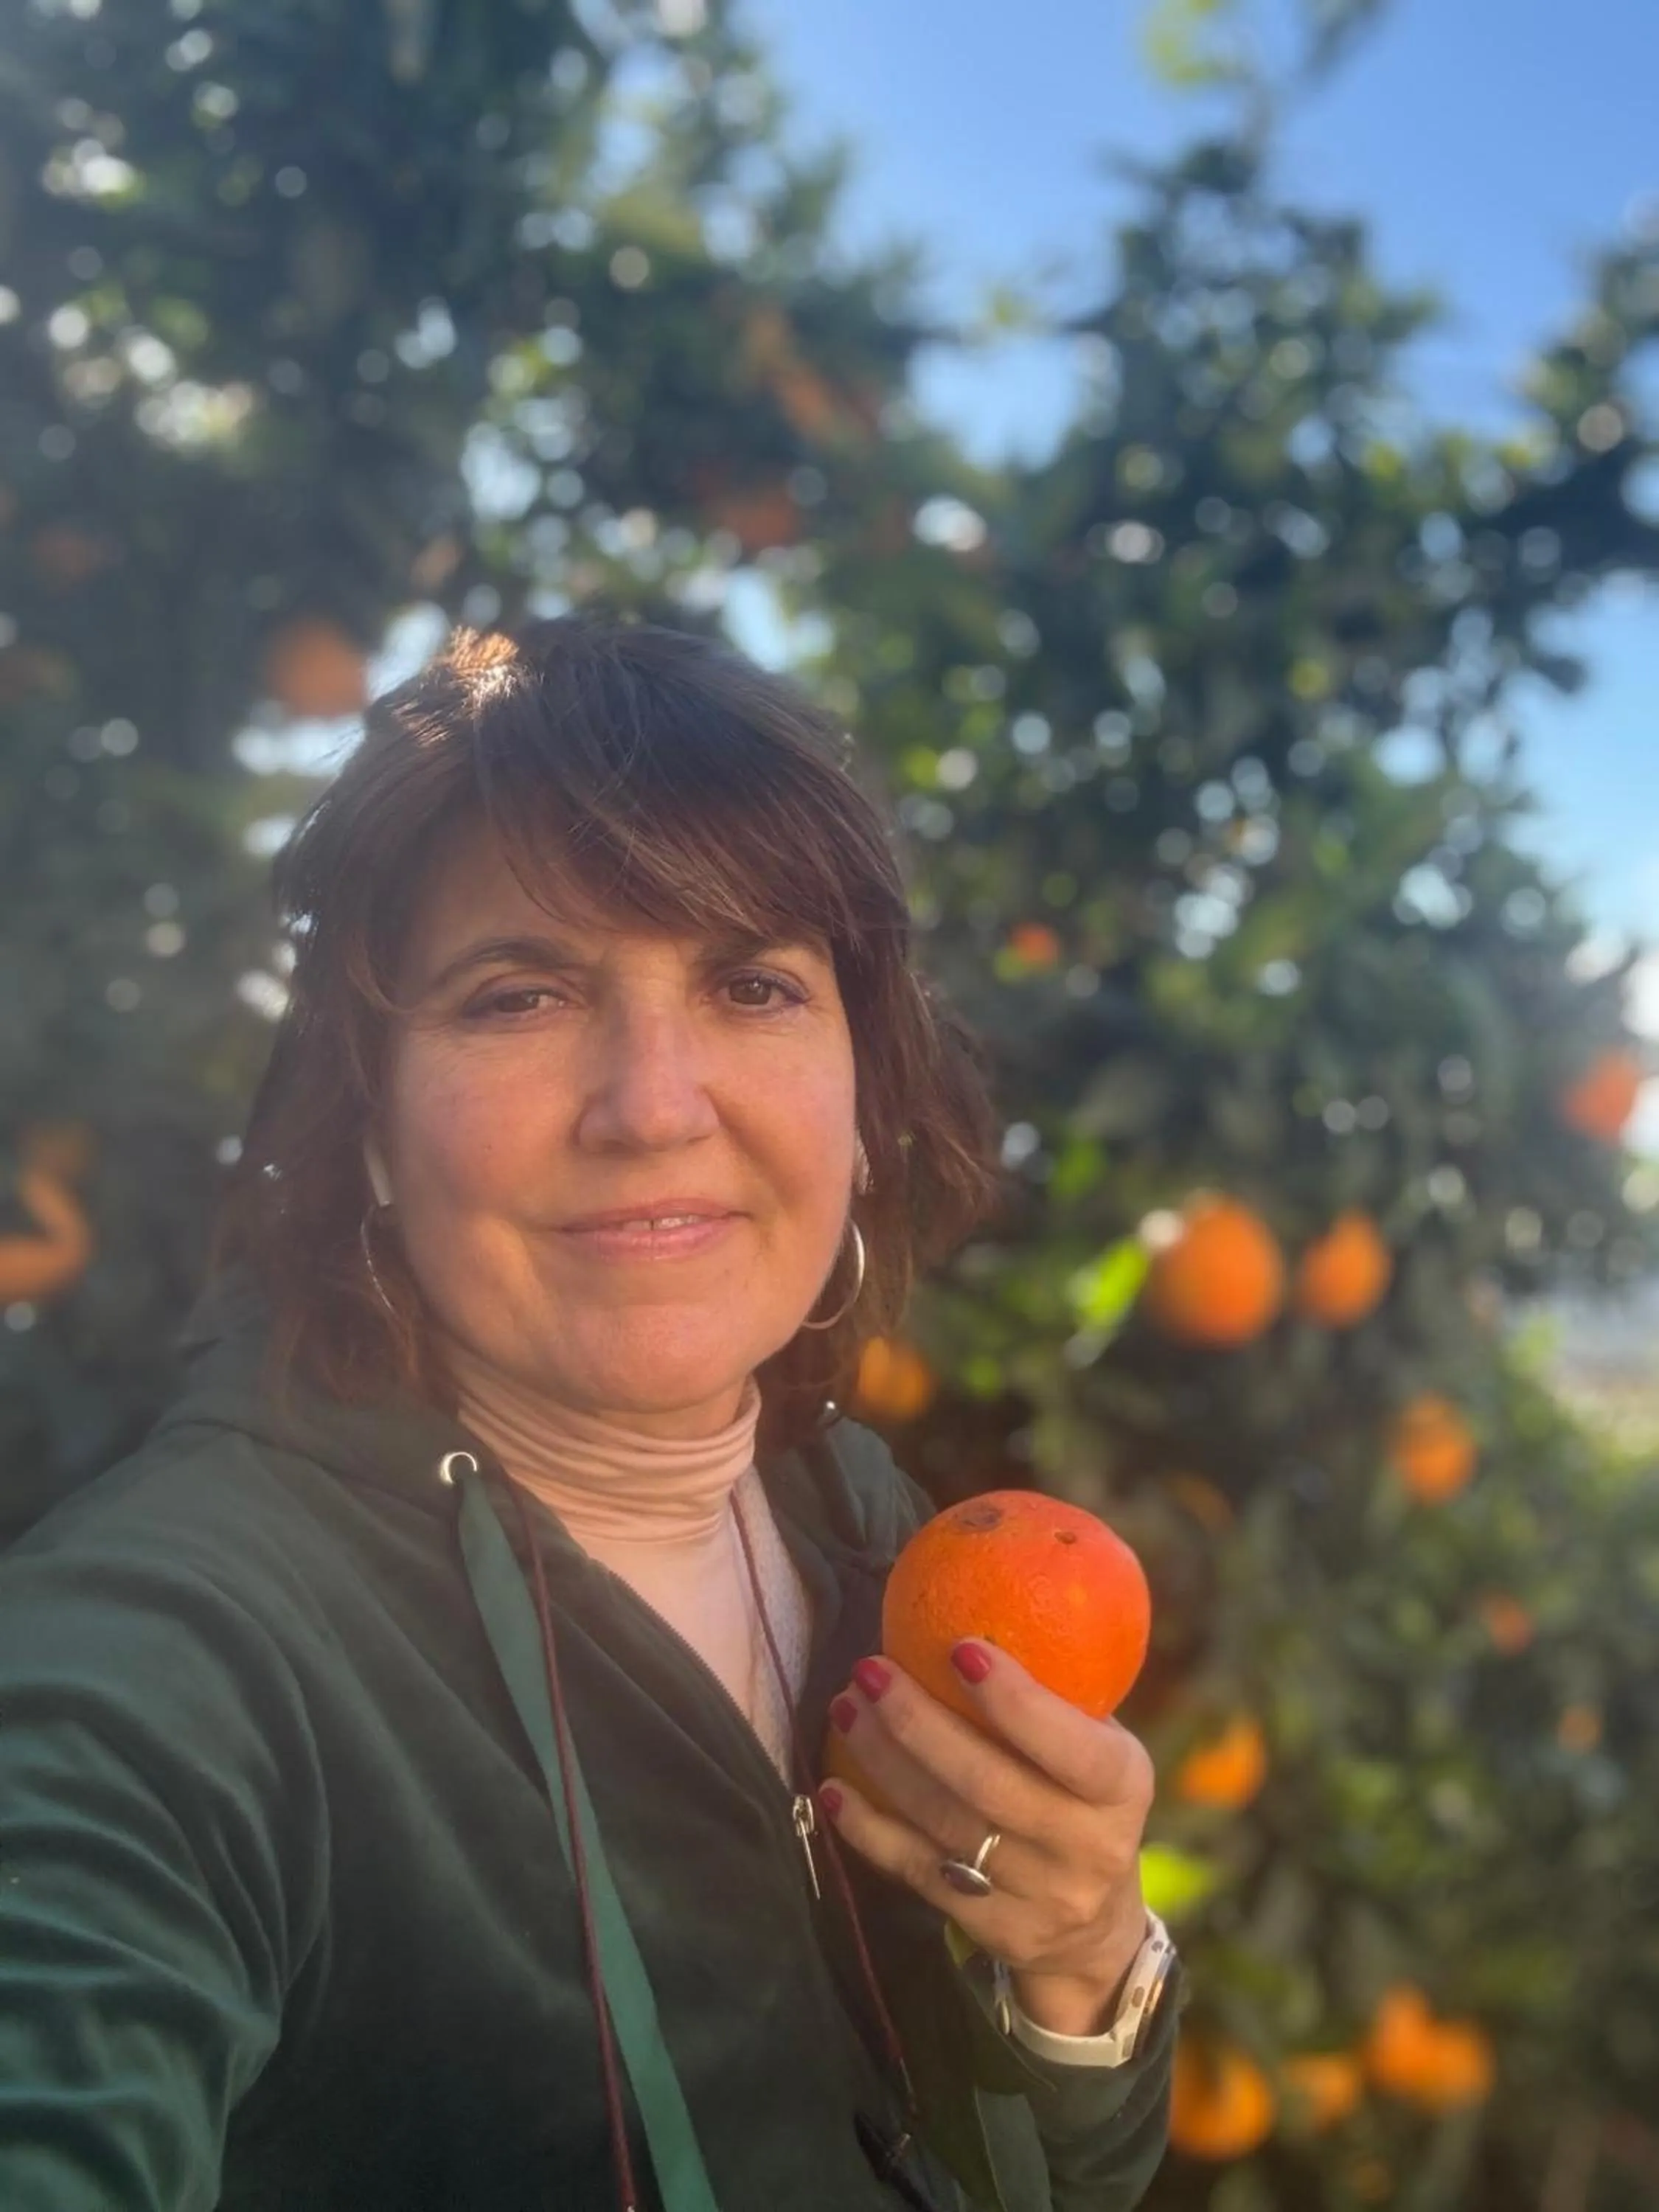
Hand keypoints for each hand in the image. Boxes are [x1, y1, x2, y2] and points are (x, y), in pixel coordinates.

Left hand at [819, 1640, 1154, 2036]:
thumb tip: (979, 1597)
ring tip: (846, 1707)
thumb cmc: (1085, 1799)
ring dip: (884, 1762)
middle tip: (870, 1670)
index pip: (1069, 1746)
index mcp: (1121, 1787)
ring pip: (945, 1826)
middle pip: (989, 1785)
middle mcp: (1087, 1848)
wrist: (1098, 1927)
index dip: (1015, 1701)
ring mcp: (1041, 1898)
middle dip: (918, 1723)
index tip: (960, 1645)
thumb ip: (1058, 1695)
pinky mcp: (995, 1931)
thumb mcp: (1100, 1748)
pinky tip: (833, 1790)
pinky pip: (918, 1873)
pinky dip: (869, 1830)